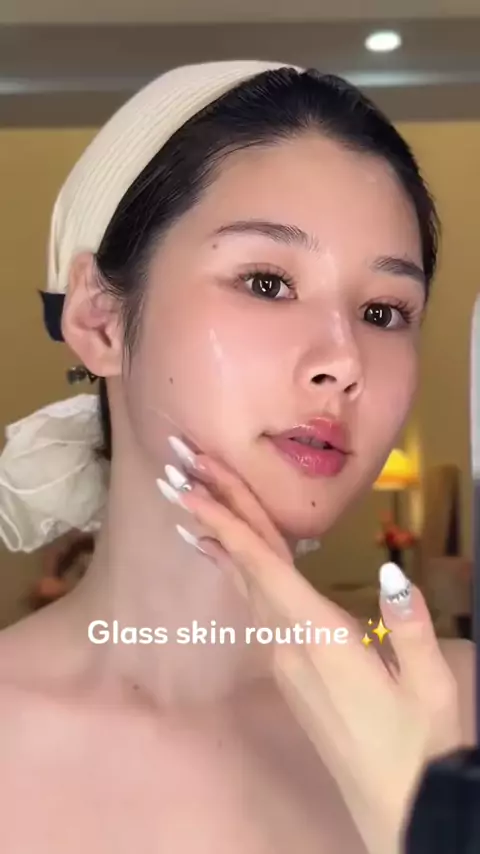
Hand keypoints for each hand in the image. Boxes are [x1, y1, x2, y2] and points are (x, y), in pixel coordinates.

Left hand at [159, 440, 461, 853]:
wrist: (401, 807)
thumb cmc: (418, 745)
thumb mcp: (429, 686)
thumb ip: (408, 627)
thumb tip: (393, 574)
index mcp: (320, 638)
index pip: (264, 567)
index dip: (227, 521)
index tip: (192, 486)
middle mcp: (289, 644)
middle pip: (246, 566)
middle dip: (214, 513)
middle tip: (179, 471)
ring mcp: (284, 660)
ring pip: (245, 585)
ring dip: (221, 539)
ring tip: (193, 505)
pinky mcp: (290, 672)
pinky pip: (256, 606)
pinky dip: (239, 572)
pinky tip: (232, 559)